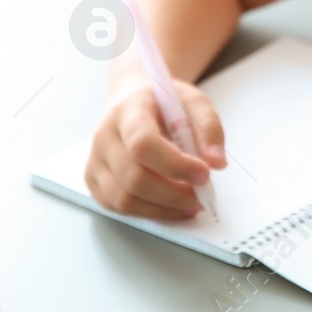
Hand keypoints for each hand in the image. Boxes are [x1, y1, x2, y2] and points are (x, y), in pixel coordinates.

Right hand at [85, 76, 227, 218]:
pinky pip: (119, 208)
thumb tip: (217, 163)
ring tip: (191, 203)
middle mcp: (104, 136)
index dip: (175, 165)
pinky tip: (170, 204)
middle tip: (203, 195)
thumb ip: (209, 127)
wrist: (131, 99)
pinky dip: (149, 212)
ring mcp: (95, 161)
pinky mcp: (94, 181)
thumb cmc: (162, 101)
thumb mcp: (193, 101)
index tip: (205, 174)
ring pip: (125, 199)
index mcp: (127, 110)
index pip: (143, 144)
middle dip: (174, 194)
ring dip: (163, 209)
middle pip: (134, 177)